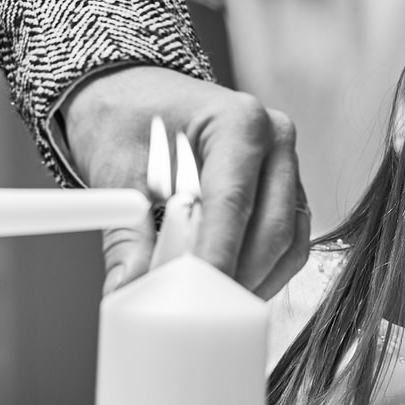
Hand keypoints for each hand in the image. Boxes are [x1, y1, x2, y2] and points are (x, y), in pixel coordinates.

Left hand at [58, 65, 307, 296]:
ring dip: (251, 281)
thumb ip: (127, 235)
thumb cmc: (127, 121)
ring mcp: (285, 165)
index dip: (215, 257)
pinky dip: (260, 271)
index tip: (193, 297)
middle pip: (270, 230)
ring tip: (206, 304)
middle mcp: (274, 139)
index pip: (232, 203)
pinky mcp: (285, 190)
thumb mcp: (117, 174)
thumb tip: (130, 289)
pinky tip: (224, 285)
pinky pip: (287, 242)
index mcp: (237, 120)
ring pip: (287, 243)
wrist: (134, 95)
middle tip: (192, 309)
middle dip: (233, 278)